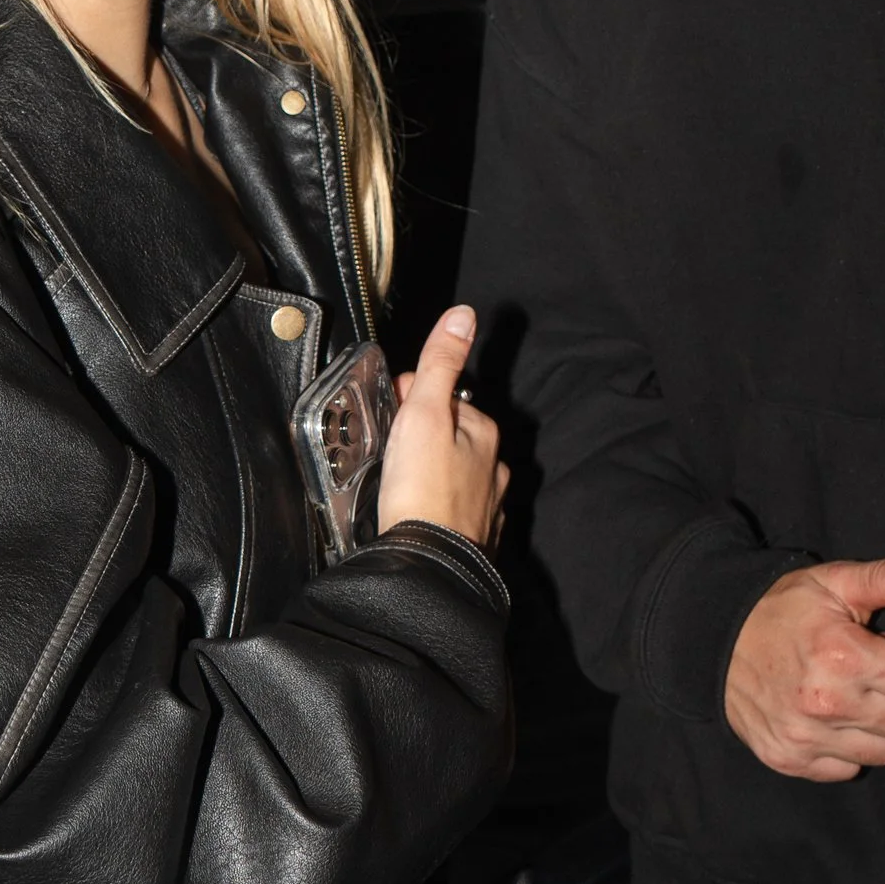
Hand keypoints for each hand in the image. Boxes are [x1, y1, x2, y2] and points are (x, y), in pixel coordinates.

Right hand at [379, 307, 507, 547]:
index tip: (391, 411)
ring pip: (455, 473)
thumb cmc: (423, 491)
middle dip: (422, 434)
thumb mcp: (424, 413)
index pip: (445, 396)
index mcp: (483, 431)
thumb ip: (441, 364)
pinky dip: (438, 504)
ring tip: (400, 482)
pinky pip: (455, 508)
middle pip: (451, 435)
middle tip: (390, 448)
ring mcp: (487, 504)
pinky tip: (417, 511)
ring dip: (431, 471)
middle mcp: (494, 466)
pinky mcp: (474, 538)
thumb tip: (463, 316)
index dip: (411, 398)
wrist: (429, 567)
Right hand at [724, 553, 884, 781]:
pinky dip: (844, 749)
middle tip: (869, 676)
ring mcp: (806, 737)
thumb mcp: (833, 583)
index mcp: (846, 655)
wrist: (715, 640)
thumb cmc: (783, 609)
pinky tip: (826, 720)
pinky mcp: (789, 759)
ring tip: (848, 698)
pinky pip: (848, 770)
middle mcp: (828, 703)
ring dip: (876, 728)